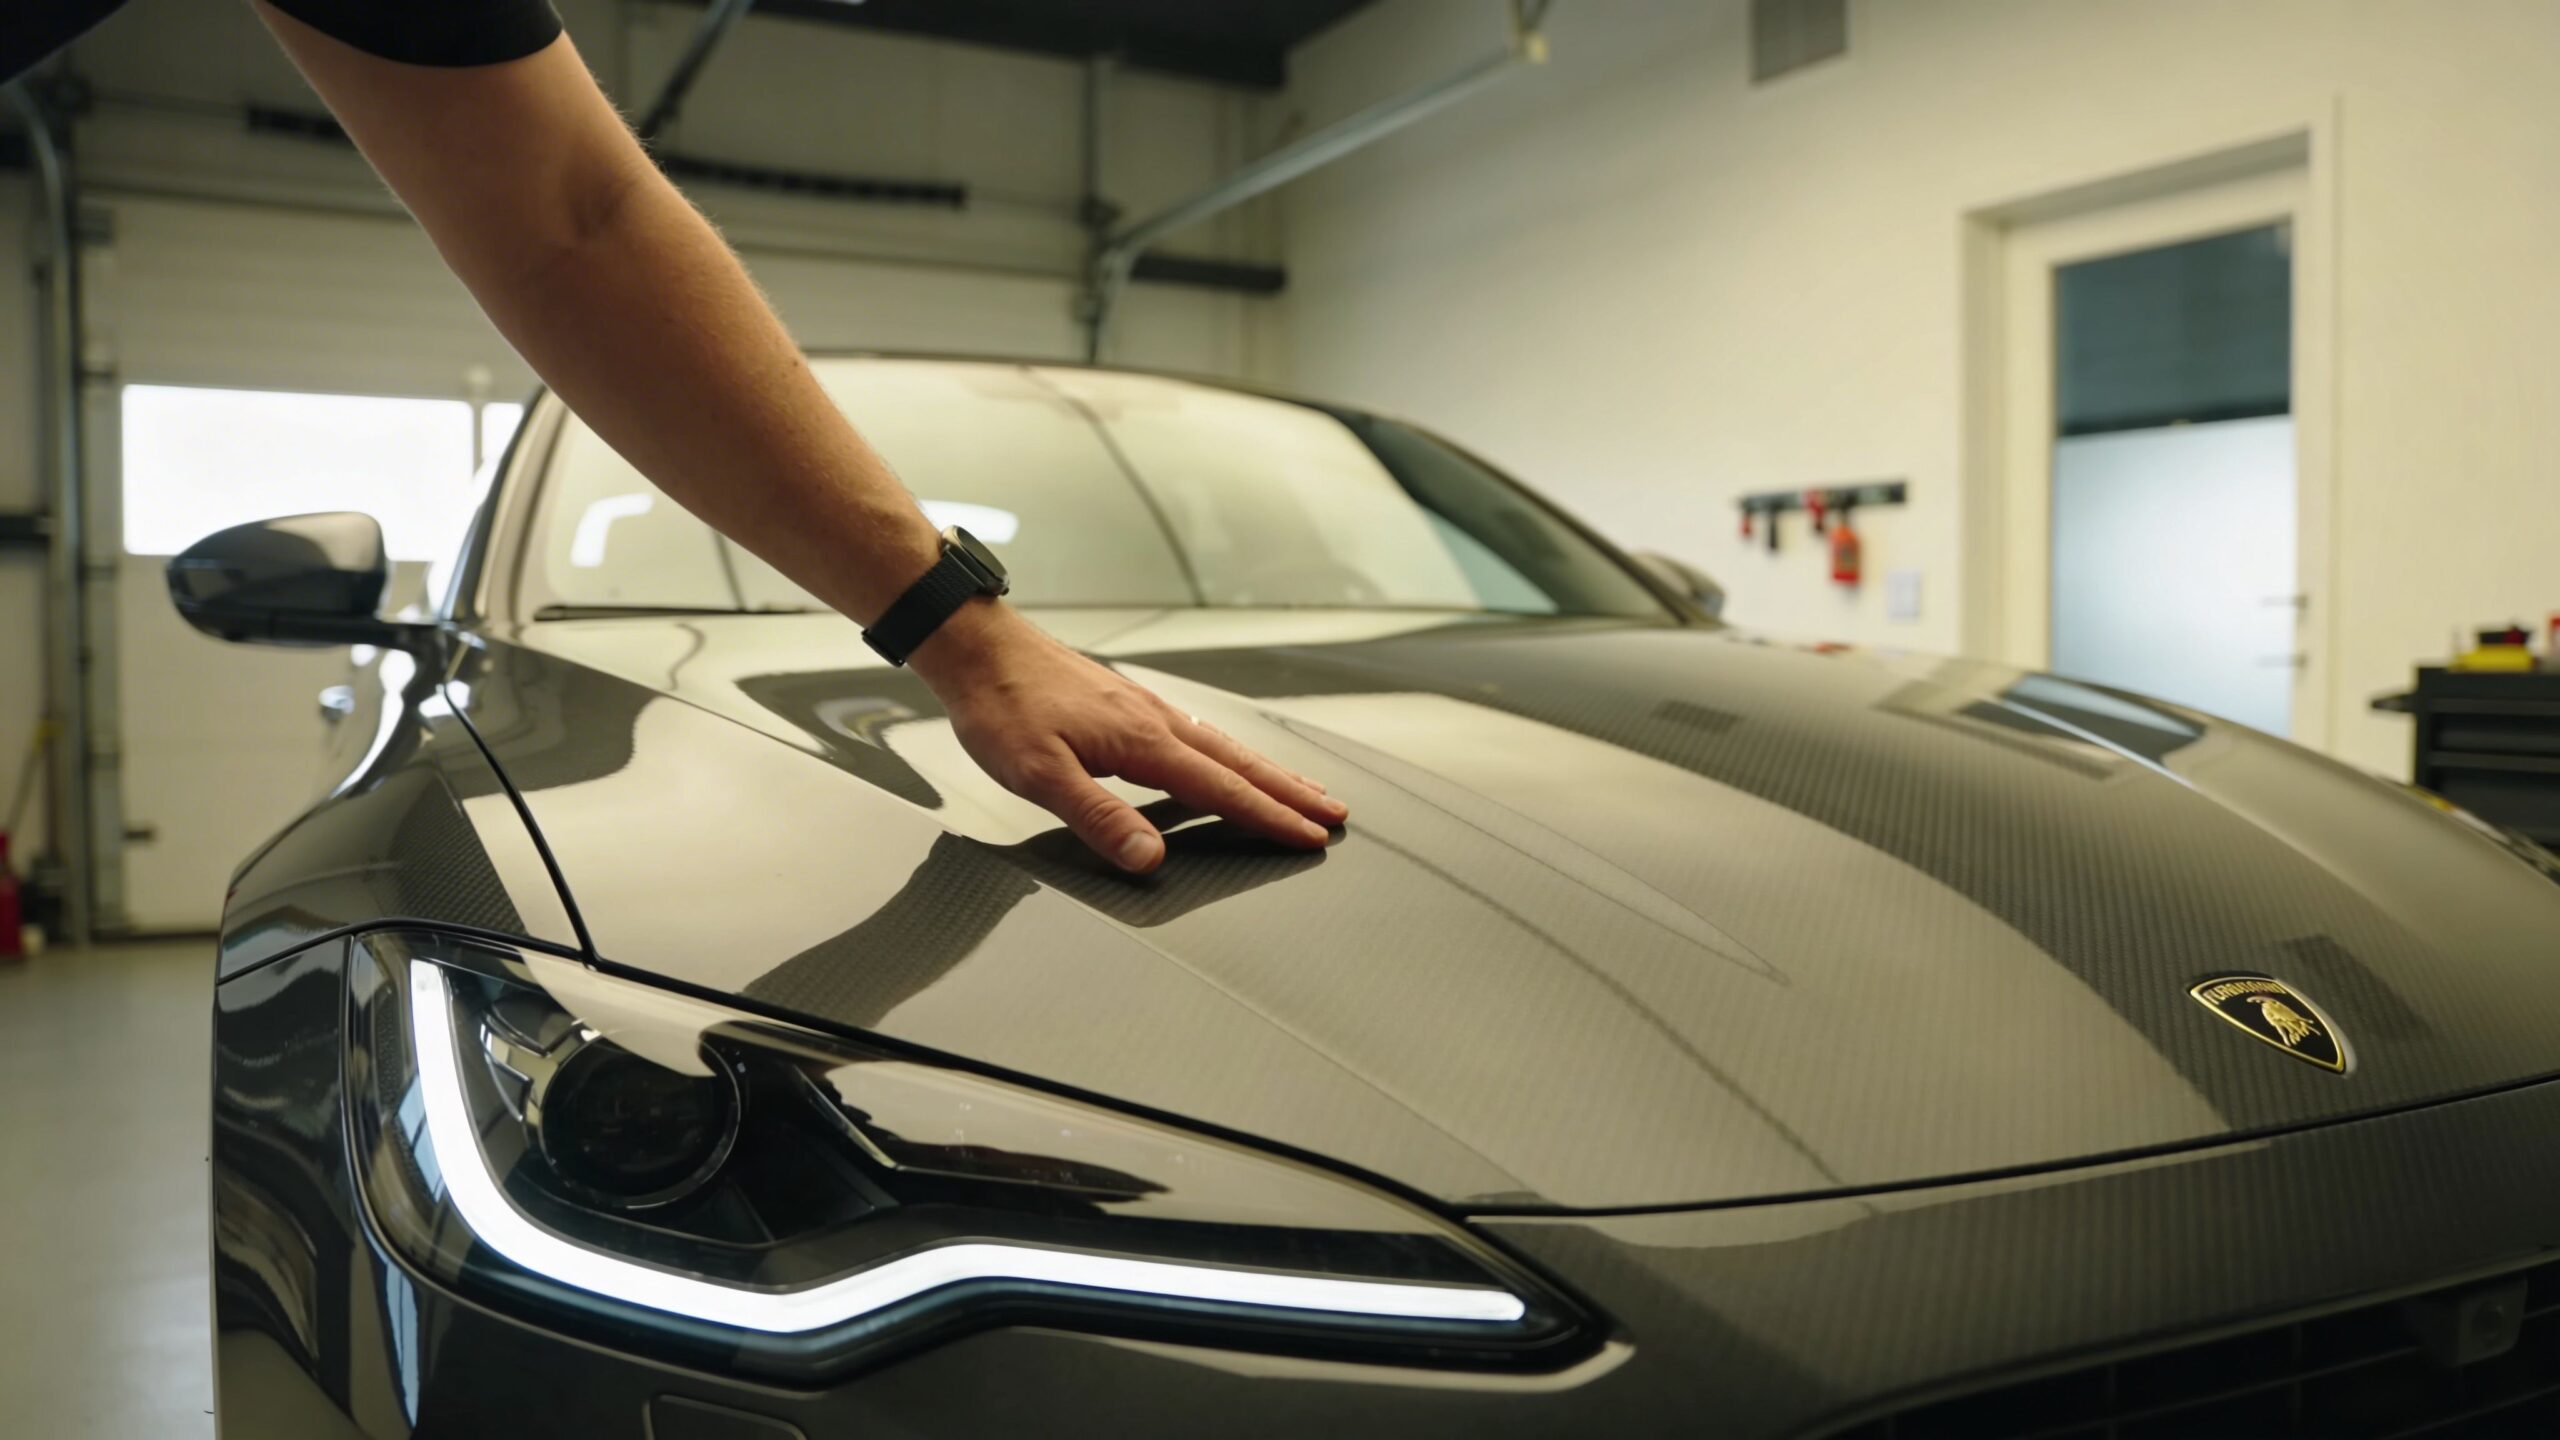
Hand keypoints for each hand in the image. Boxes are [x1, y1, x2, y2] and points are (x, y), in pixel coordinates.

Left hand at [910, 602, 1347, 872]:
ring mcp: (1143, 708)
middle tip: (1334, 813)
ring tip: (1300, 789)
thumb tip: (1150, 858)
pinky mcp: (1126, 704)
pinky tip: (1225, 758)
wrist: (976, 646)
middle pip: (1239, 762)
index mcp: (1143, 741)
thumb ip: (1100, 818)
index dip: (1269, 817)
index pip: (1222, 789)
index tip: (1309, 836)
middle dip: (1290, 792)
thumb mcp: (1040, 775)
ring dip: (1267, 771)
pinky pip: (1198, 733)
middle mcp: (1155, 720)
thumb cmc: (1002, 706)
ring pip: (1223, 745)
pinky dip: (1229, 754)